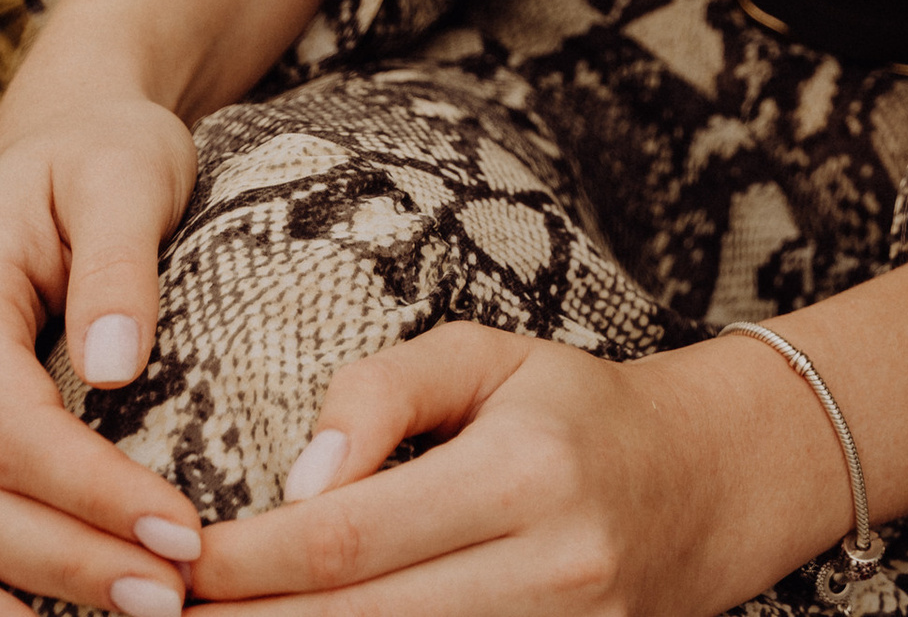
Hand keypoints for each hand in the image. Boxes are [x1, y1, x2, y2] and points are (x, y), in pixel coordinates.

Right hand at [0, 79, 205, 616]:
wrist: (78, 144)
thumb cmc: (107, 153)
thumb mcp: (125, 174)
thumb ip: (117, 263)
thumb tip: (117, 367)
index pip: (7, 425)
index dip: (86, 488)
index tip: (180, 527)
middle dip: (73, 556)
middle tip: (171, 596)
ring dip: (47, 582)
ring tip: (146, 610)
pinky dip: (18, 573)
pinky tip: (64, 615)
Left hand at [191, 325, 844, 616]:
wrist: (703, 489)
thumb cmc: (574, 413)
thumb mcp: (492, 357)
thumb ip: (385, 392)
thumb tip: (298, 480)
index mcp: (524, 474)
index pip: (348, 538)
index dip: (245, 564)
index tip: (176, 561)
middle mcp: (548, 572)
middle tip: (163, 615)